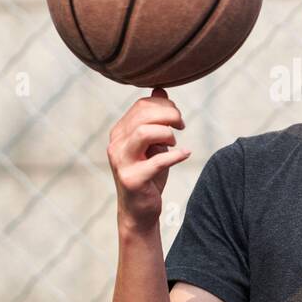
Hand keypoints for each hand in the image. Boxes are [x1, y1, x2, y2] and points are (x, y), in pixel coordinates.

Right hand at [107, 87, 189, 228]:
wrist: (139, 211)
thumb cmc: (148, 175)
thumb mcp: (153, 144)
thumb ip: (154, 118)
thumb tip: (159, 90)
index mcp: (120, 132)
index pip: (141, 106)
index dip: (164, 106)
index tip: (178, 117)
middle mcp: (116, 144)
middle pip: (144, 115)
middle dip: (169, 115)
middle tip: (181, 126)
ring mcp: (122, 162)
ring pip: (144, 132)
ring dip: (167, 134)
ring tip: (175, 142)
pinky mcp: (132, 179)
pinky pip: (157, 161)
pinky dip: (176, 155)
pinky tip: (185, 155)